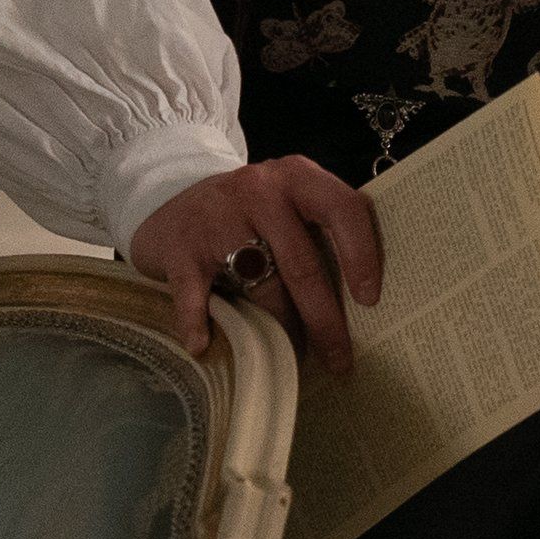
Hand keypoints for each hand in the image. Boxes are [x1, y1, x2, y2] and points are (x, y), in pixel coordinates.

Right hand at [126, 155, 381, 378]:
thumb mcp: (287, 203)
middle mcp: (260, 190)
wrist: (169, 197)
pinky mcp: (180, 248)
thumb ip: (318, 230)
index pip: (343, 209)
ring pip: (259, 286)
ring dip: (277, 331)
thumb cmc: (247, 213)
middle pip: (302, 263)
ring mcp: (217, 217)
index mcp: (298, 177)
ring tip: (289, 361)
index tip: (370, 301)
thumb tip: (363, 300)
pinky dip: (198, 324)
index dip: (362, 255)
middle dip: (324, 319)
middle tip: (339, 359)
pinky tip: (203, 347)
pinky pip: (195, 295)